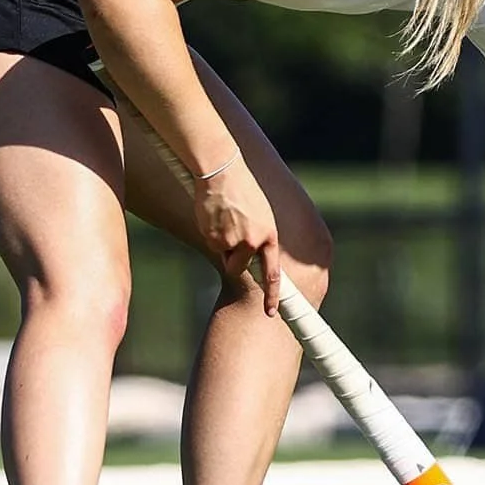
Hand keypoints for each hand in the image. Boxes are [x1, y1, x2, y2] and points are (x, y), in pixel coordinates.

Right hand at [193, 157, 283, 312]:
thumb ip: (260, 236)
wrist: (223, 173)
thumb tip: (254, 255)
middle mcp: (253, 242)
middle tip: (231, 237)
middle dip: (232, 260)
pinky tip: (215, 216)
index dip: (272, 295)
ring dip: (221, 245)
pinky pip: (212, 245)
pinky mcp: (213, 238)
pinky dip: (211, 234)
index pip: (273, 273)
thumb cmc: (242, 193)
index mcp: (270, 236)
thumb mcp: (260, 215)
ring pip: (224, 257)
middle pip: (240, 268)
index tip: (272, 311)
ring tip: (224, 219)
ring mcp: (232, 241)